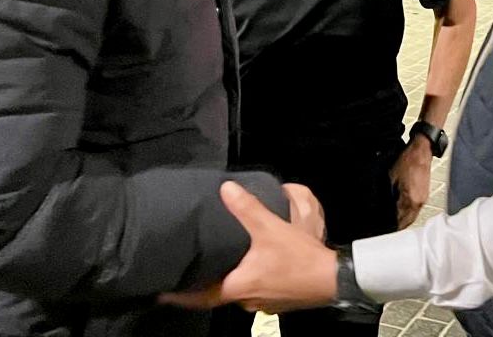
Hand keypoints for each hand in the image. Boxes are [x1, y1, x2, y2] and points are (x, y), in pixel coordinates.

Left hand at [159, 181, 337, 312]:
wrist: (331, 279)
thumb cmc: (297, 257)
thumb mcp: (270, 228)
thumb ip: (247, 208)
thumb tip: (225, 188)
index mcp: (238, 287)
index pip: (200, 297)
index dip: (180, 296)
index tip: (161, 293)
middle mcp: (246, 300)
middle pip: (217, 295)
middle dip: (205, 283)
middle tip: (190, 269)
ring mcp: (262, 304)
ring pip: (237, 293)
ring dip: (227, 281)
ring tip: (219, 264)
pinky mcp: (276, 302)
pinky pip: (252, 292)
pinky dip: (245, 281)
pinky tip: (250, 267)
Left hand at [389, 137, 432, 228]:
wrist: (421, 152)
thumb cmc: (406, 161)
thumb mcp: (390, 179)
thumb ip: (388, 197)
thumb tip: (384, 209)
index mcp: (410, 200)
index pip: (400, 221)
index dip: (391, 227)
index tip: (383, 230)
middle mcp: (419, 203)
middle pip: (407, 222)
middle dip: (397, 226)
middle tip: (387, 228)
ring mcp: (423, 199)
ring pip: (412, 216)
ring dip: (403, 220)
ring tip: (392, 221)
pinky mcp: (424, 195)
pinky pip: (416, 209)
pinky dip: (408, 213)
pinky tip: (401, 210)